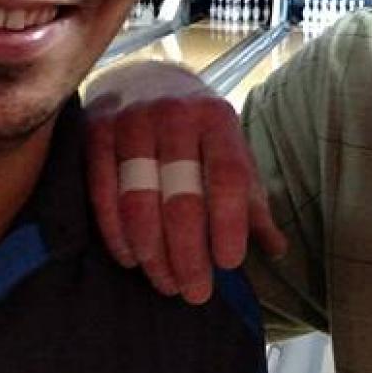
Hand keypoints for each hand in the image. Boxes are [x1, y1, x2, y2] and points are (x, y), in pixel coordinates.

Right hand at [85, 62, 287, 303]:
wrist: (144, 79)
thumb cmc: (197, 131)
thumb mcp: (231, 152)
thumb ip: (250, 200)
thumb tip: (276, 249)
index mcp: (216, 119)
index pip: (228, 177)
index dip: (229, 224)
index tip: (229, 264)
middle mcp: (174, 115)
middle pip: (181, 198)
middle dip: (189, 254)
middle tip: (196, 292)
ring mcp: (130, 122)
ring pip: (138, 202)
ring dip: (153, 253)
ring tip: (167, 283)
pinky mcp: (95, 133)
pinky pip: (102, 195)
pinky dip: (117, 235)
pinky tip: (132, 259)